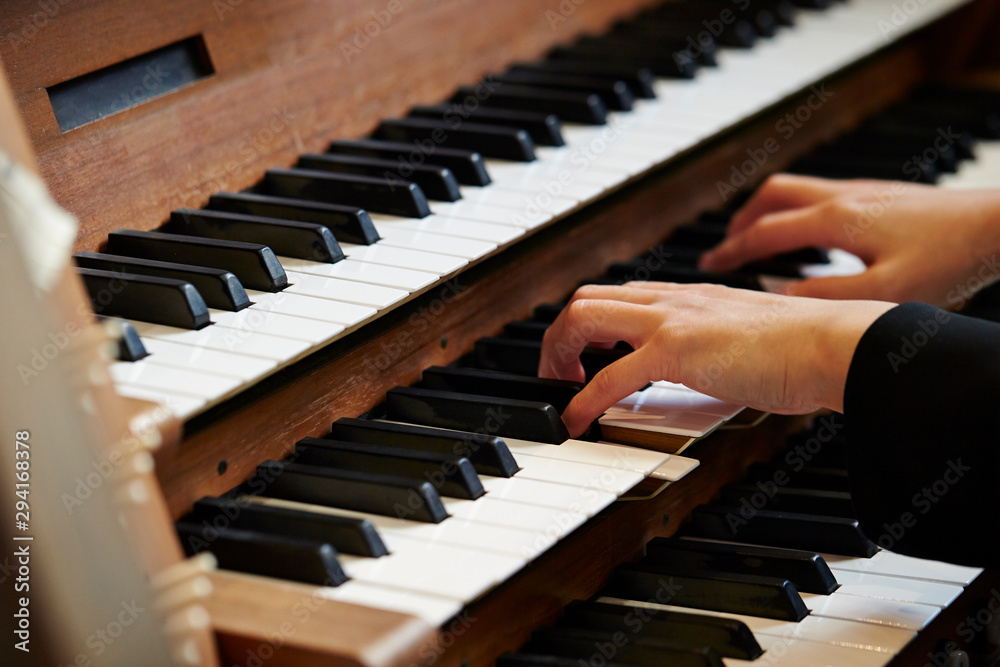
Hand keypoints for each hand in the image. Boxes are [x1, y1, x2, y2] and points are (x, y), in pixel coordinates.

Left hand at [538, 282, 893, 437]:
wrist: (835, 343)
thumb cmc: (806, 348)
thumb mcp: (746, 341)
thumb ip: (717, 351)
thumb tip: (702, 378)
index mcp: (689, 296)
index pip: (620, 296)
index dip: (590, 324)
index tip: (584, 353)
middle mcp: (673, 300)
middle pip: (587, 298)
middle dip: (560, 336)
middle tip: (559, 373)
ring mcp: (671, 320)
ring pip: (583, 317)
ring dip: (559, 356)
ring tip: (559, 390)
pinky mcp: (677, 349)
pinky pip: (609, 375)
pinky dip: (581, 399)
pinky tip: (575, 419)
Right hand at [698, 174, 999, 306]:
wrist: (996, 225)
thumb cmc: (948, 260)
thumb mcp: (882, 293)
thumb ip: (823, 294)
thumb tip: (780, 295)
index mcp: (833, 221)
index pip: (764, 233)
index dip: (731, 251)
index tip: (708, 265)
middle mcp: (841, 198)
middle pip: (771, 196)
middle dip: (741, 221)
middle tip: (726, 246)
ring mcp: (861, 192)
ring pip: (795, 189)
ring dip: (767, 211)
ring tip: (759, 237)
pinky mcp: (879, 194)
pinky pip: (819, 194)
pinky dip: (797, 211)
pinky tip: (811, 235)